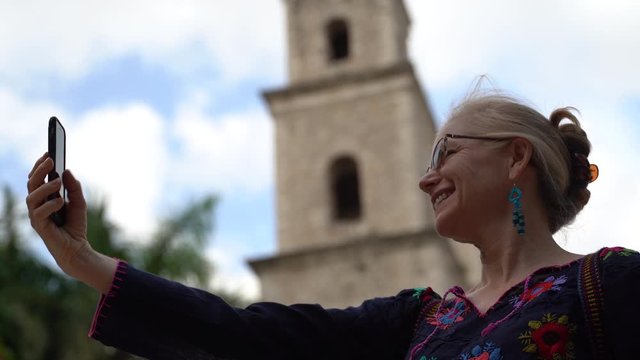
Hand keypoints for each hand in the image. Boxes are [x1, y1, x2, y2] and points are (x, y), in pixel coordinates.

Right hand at [26, 153, 115, 292]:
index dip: (40, 165)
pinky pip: (39, 213)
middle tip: (50, 160)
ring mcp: (35, 216)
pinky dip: (50, 204)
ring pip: (32, 196)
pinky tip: (61, 201)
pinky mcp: (39, 227)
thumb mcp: (79, 203)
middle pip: (31, 183)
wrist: (77, 249)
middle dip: (39, 170)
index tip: (49, 152)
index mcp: (44, 197)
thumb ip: (74, 188)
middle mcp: (36, 205)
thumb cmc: (75, 225)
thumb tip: (67, 171)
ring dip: (45, 187)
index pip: (37, 178)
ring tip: (58, 181)